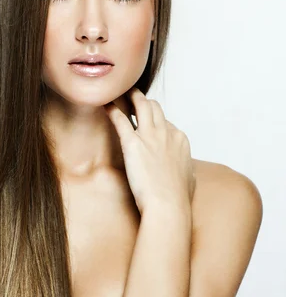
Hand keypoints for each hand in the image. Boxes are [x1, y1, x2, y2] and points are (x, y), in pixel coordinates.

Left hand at [104, 87, 195, 213]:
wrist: (168, 205)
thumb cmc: (178, 198)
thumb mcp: (190, 178)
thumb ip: (186, 167)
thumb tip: (186, 169)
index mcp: (180, 140)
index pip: (166, 123)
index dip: (156, 122)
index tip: (147, 123)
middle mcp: (167, 133)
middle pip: (155, 108)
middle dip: (143, 102)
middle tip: (132, 99)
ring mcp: (150, 136)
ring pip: (141, 105)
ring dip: (131, 97)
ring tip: (121, 92)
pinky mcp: (133, 143)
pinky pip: (121, 120)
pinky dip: (113, 110)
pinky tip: (106, 104)